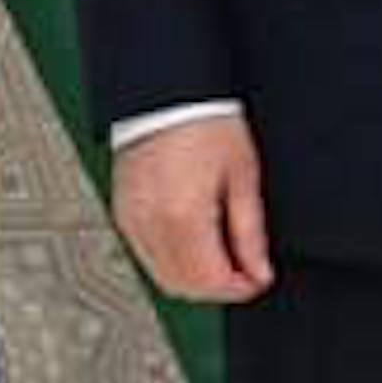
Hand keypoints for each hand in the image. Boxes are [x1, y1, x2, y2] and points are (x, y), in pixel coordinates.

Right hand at [109, 113, 273, 302]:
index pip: (210, 281)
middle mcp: (151, 223)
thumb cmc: (205, 123)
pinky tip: (193, 241)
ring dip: (193, 278)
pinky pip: (146, 256)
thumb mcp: (242, 176)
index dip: (239, 288)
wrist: (167, 94)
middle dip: (216, 288)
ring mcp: (131, 220)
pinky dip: (171, 261)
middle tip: (242, 270)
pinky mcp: (122, 214)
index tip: (257, 279)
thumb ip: (250, 232)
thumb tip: (259, 270)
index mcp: (183, 216)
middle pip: (183, 286)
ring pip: (162, 277)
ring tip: (220, 254)